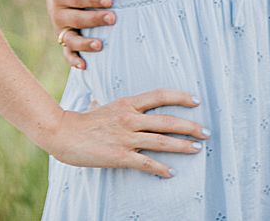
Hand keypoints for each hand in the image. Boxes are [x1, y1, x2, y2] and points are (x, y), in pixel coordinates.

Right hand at [40, 89, 207, 177]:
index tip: (197, 101)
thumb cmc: (83, 120)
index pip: (160, 96)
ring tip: (197, 149)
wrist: (62, 133)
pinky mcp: (119, 156)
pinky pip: (145, 163)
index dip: (181, 97)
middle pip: (168, 120)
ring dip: (182, 146)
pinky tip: (170, 172)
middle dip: (190, 126)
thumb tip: (117, 103)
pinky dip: (159, 168)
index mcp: (128, 103)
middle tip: (206, 132)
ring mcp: (126, 138)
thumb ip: (118, 106)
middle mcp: (130, 118)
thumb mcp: (105, 105)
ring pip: (161, 141)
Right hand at [47, 0, 114, 69]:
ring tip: (100, 46)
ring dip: (84, 44)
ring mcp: (62, 30)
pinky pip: (67, 55)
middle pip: (76, 19)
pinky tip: (85, 66)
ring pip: (70, 40)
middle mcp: (58, 15)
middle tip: (113, 18)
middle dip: (94, 19)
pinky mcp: (65, 43)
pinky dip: (74, 61)